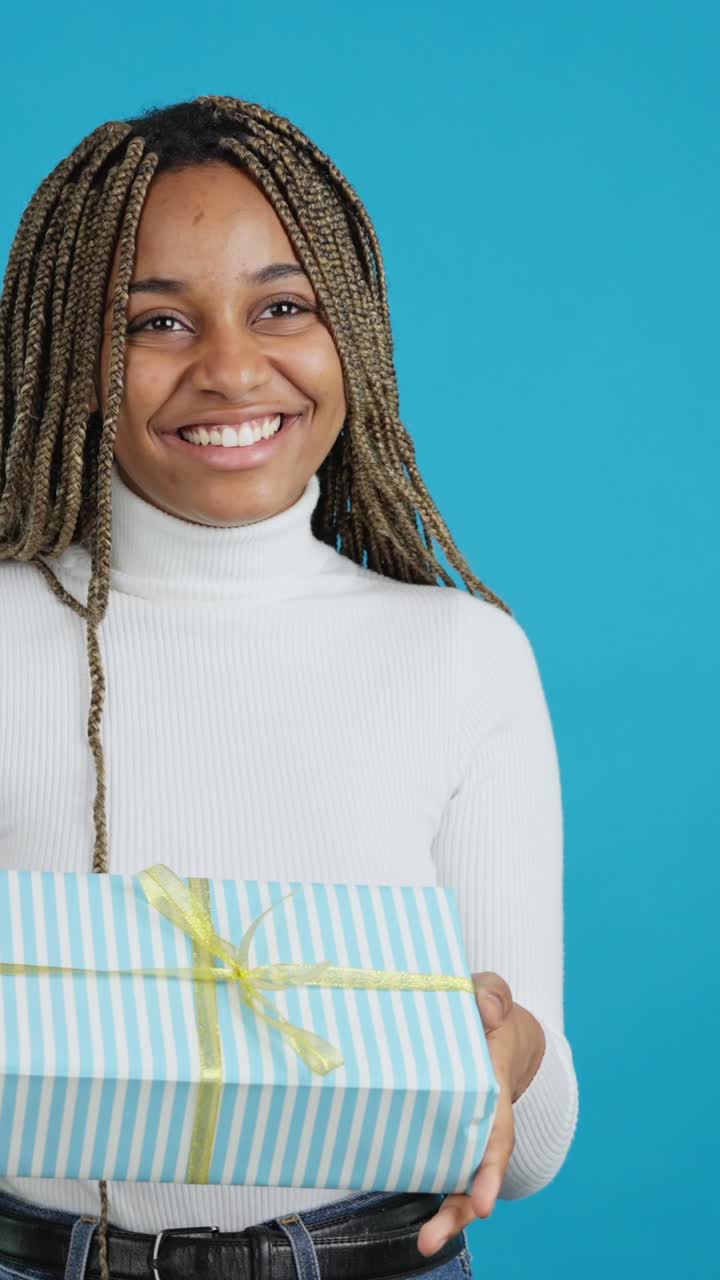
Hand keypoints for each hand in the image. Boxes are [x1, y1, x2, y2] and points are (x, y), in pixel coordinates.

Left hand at [416, 972, 545, 1257]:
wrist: (491, 1026)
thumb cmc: (488, 1013)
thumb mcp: (494, 993)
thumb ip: (492, 992)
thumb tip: (486, 1008)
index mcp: (494, 1088)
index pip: (497, 1134)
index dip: (490, 1169)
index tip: (485, 1201)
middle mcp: (483, 1121)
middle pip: (478, 1173)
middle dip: (462, 1208)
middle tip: (434, 1238)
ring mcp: (462, 1134)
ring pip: (460, 1182)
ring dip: (447, 1215)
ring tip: (425, 1244)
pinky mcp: (439, 1136)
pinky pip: (437, 1167)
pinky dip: (430, 1193)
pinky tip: (412, 1221)